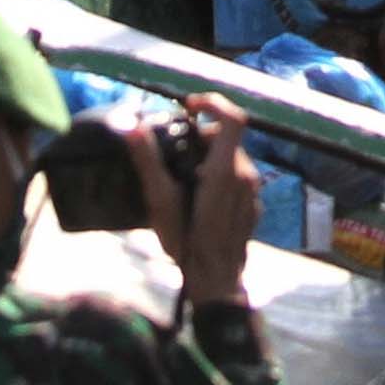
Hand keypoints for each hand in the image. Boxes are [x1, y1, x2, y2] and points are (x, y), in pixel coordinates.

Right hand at [128, 94, 258, 308]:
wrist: (217, 281)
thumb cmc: (187, 241)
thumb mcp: (161, 202)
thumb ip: (148, 160)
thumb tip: (130, 124)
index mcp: (226, 169)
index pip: (233, 117)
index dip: (213, 102)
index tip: (189, 107)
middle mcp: (246, 175)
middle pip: (228, 138)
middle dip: (202, 136)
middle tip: (176, 151)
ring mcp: (254, 191)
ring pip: (233, 158)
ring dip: (210, 158)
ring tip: (183, 177)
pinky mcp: (254, 206)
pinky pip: (239, 178)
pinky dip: (220, 176)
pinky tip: (199, 198)